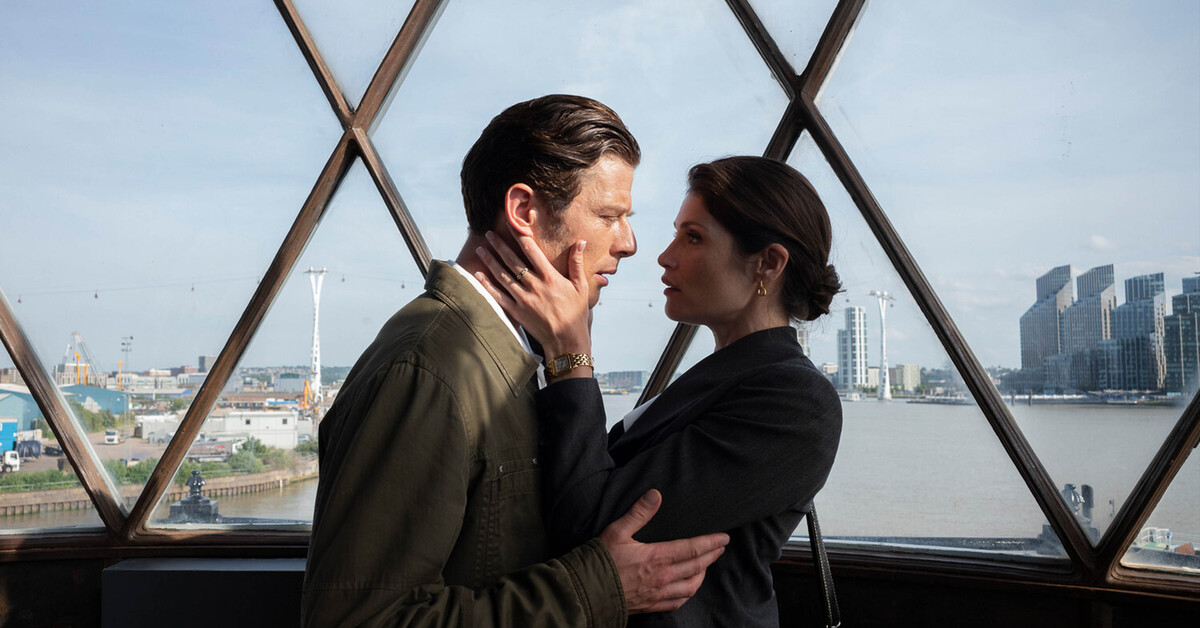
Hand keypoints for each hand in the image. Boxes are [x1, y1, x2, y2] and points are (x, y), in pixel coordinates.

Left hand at [474, 231, 591, 362]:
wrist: (566, 340)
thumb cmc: (576, 313)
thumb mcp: (581, 286)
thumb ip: (576, 263)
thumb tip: (580, 242)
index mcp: (550, 277)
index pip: (531, 251)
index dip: (520, 236)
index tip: (511, 225)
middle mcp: (534, 285)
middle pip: (512, 261)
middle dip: (499, 246)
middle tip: (489, 234)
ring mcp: (523, 299)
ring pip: (502, 276)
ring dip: (490, 261)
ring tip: (480, 249)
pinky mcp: (516, 312)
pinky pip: (498, 296)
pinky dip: (487, 285)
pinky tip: (479, 275)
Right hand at [600, 490, 728, 613]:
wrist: (586, 592)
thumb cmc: (601, 560)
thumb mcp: (617, 531)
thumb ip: (638, 513)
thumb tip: (655, 495)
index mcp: (657, 557)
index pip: (692, 549)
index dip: (711, 543)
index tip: (724, 538)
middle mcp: (663, 578)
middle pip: (697, 567)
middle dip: (712, 556)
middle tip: (721, 547)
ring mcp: (658, 594)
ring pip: (691, 587)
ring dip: (702, 575)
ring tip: (707, 565)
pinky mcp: (651, 606)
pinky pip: (677, 602)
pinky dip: (688, 593)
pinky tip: (688, 588)